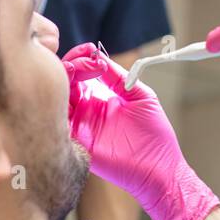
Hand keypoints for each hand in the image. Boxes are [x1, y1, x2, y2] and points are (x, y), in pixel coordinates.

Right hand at [62, 43, 218, 219]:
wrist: (160, 169)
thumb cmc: (155, 135)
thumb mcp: (140, 96)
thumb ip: (118, 77)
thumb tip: (98, 57)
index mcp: (101, 98)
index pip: (80, 72)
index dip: (81, 58)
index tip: (89, 50)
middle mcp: (86, 111)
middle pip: (65, 82)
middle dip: (70, 65)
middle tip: (83, 59)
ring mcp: (80, 126)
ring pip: (59, 99)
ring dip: (63, 80)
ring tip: (75, 70)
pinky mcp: (78, 143)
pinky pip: (60, 122)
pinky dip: (60, 104)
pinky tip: (72, 91)